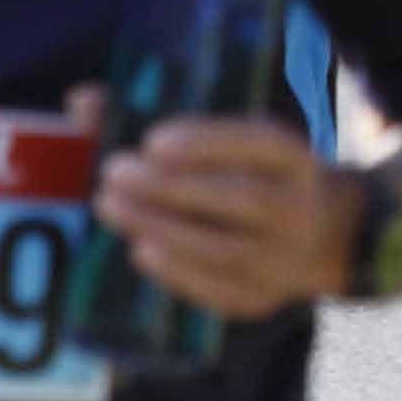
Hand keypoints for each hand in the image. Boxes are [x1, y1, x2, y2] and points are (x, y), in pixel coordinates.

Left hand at [90, 117, 361, 317]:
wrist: (317, 235)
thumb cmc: (250, 174)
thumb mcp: (228, 141)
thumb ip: (158, 119)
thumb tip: (84, 102)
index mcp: (296, 158)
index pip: (260, 144)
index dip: (209, 142)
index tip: (153, 140)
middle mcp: (299, 207)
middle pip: (241, 198)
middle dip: (171, 187)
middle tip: (113, 173)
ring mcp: (284, 258)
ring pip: (226, 248)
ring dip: (163, 228)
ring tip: (110, 207)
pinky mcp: (261, 297)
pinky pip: (219, 290)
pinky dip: (177, 273)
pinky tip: (140, 250)